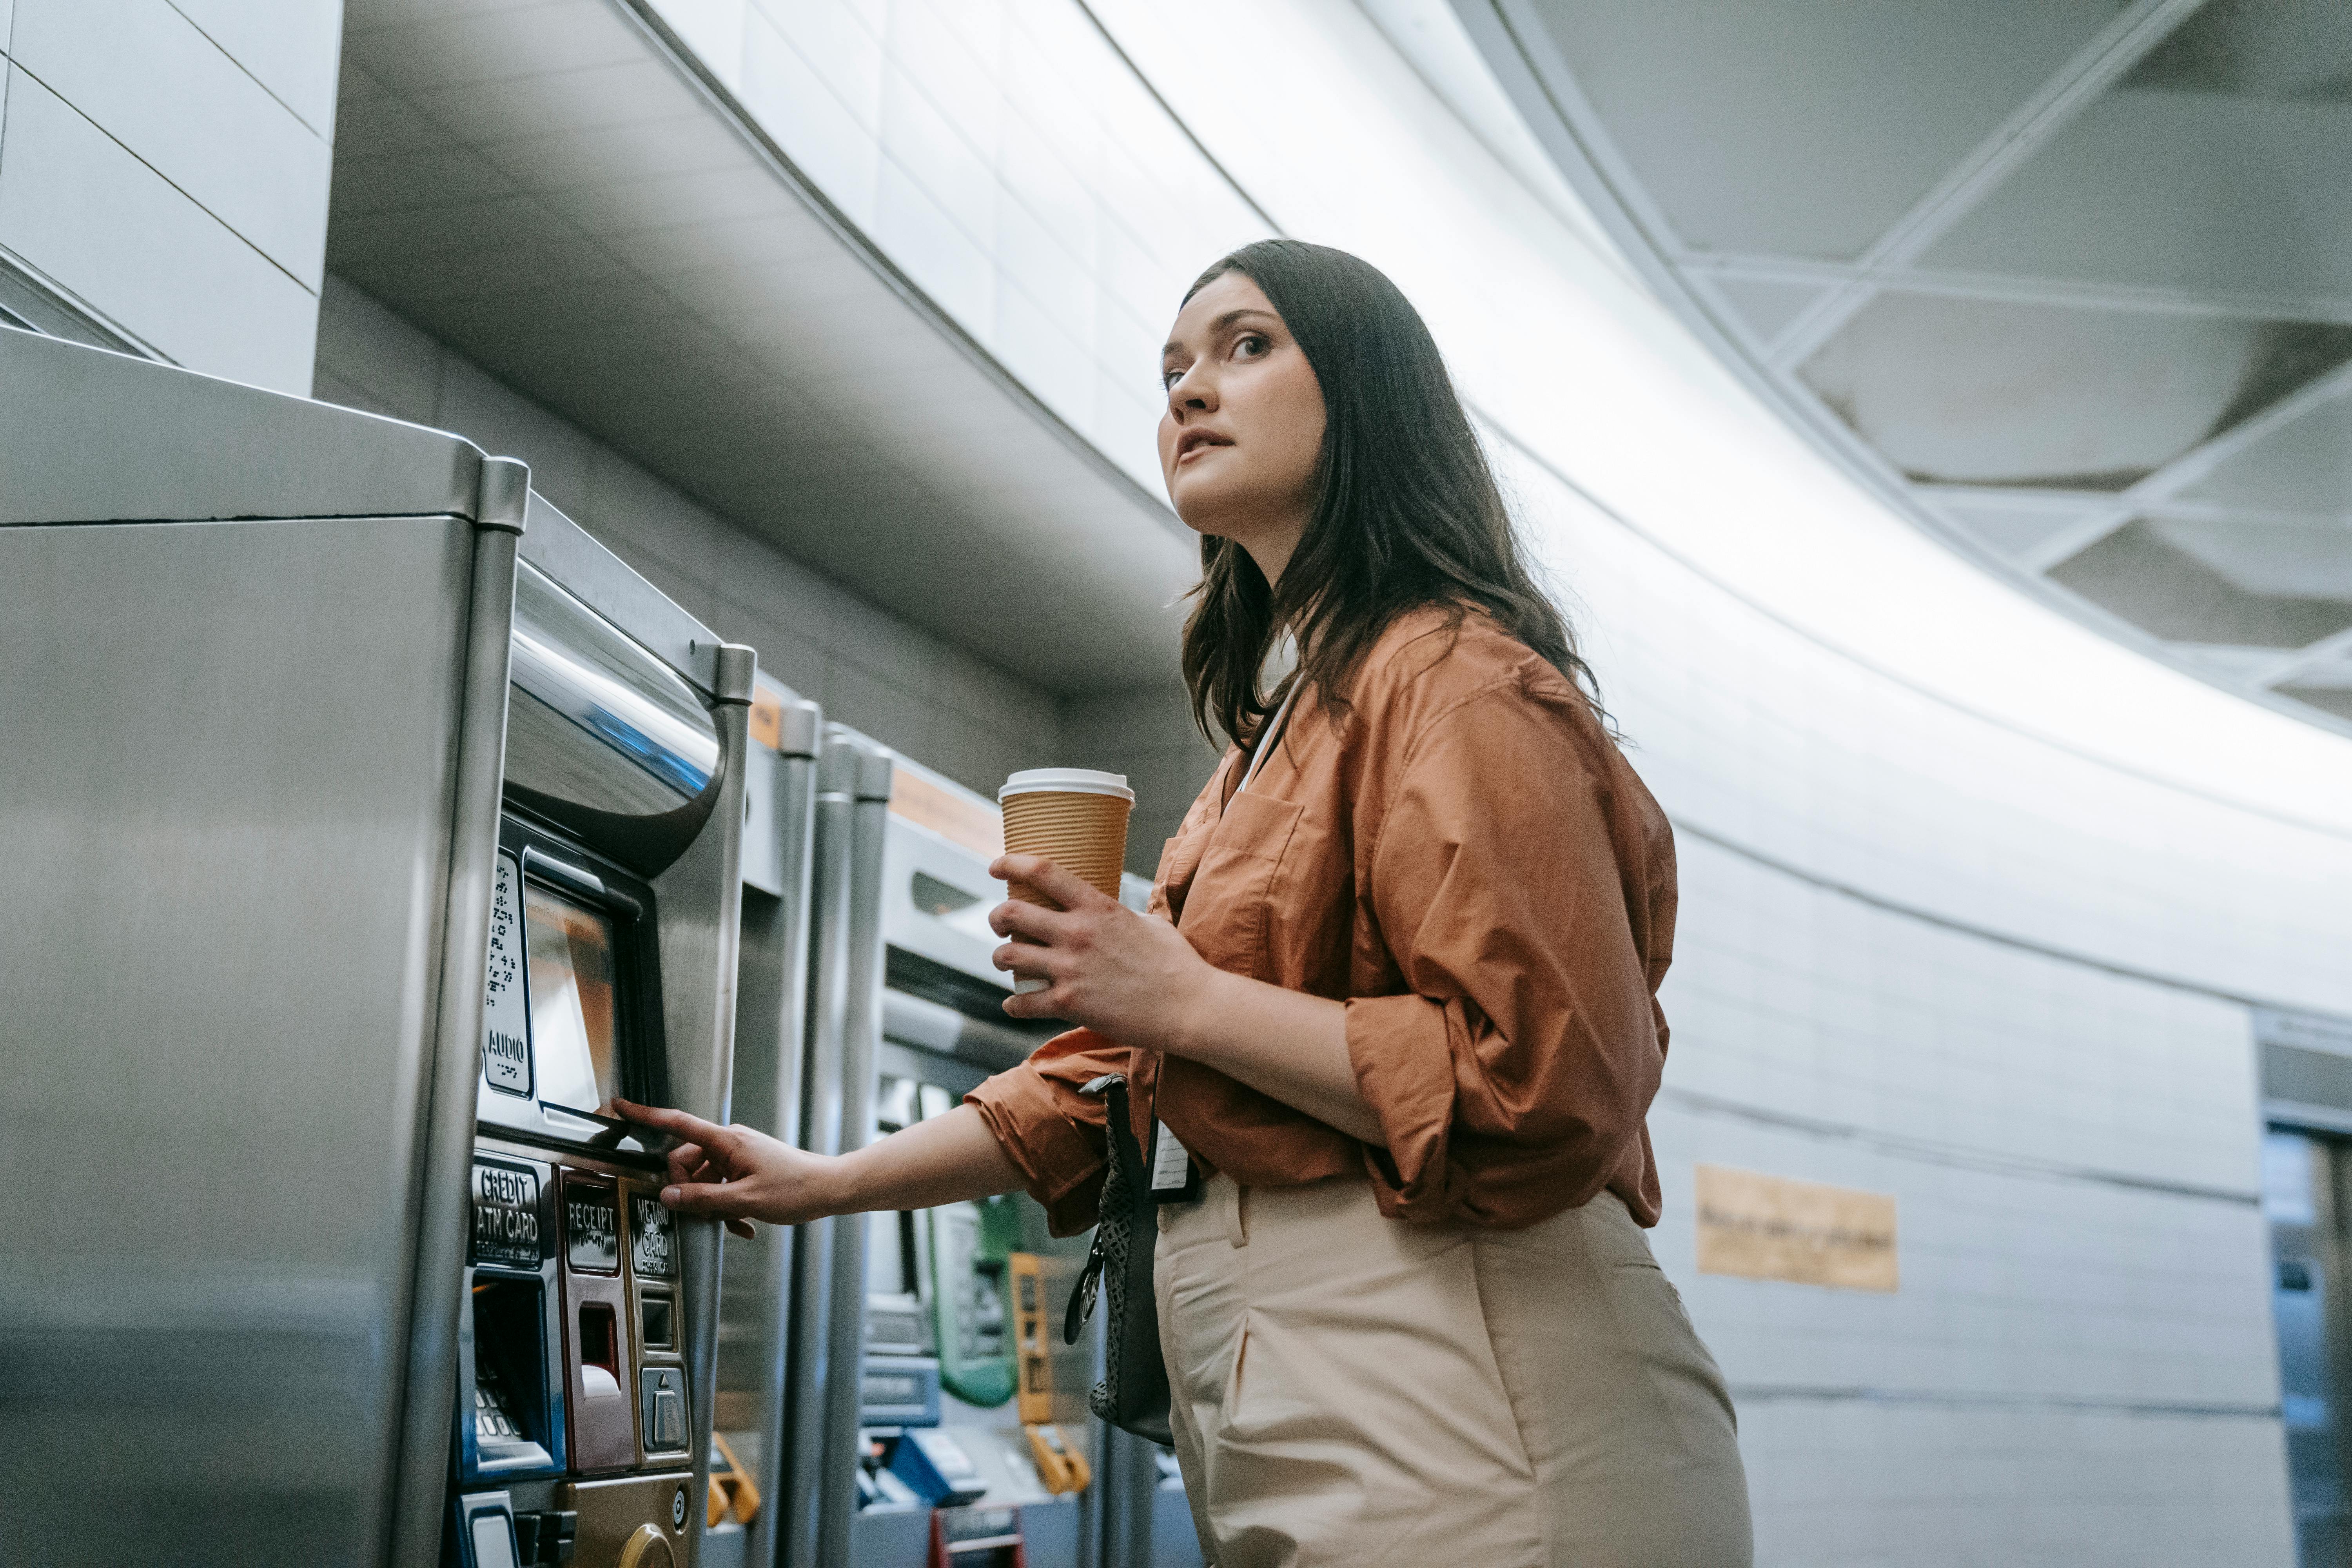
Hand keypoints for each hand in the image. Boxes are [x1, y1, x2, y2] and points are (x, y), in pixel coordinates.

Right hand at [612, 1099, 847, 1235]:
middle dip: (688, 1191)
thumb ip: (703, 1199)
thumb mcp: (744, 1200)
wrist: (831, 1188)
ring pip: (704, 1178)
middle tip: (703, 1214)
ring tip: (733, 1222)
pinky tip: (741, 1224)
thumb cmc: (796, 1190)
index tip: (620, 1107)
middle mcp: (730, 1142)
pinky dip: (726, 1205)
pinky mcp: (747, 1167)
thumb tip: (668, 1197)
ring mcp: (739, 1154)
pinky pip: (722, 1185)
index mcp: (727, 1141)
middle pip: (686, 1162)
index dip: (646, 1115)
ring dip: (710, 1203)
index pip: (678, 1123)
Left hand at [987, 854, 1216, 1050]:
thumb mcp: (1150, 924)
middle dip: (996, 917)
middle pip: (1011, 913)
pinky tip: (1016, 1004)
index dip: (1012, 863)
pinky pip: (1021, 1002)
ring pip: (1007, 956)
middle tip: (999, 924)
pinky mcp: (1068, 1004)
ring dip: (1000, 958)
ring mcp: (1069, 969)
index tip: (997, 866)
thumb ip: (1121, 916)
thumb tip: (1112, 914)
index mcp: (1097, 908)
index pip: (1044, 872)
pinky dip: (1013, 1004)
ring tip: (1007, 961)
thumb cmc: (1177, 964)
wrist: (1189, 1007)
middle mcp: (1077, 933)